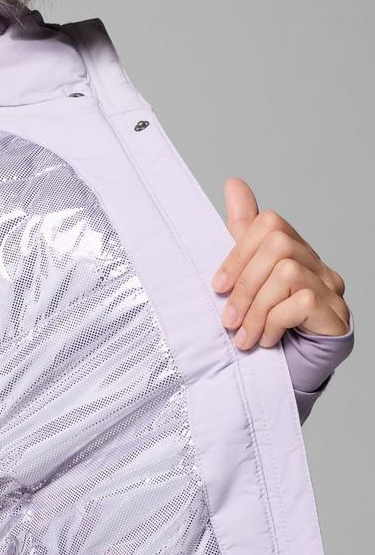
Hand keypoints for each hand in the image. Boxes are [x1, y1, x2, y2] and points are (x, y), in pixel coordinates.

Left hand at [211, 178, 349, 349]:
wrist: (289, 371)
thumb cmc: (264, 322)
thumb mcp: (244, 278)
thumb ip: (242, 233)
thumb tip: (233, 183)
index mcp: (290, 251)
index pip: (268, 225)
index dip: (238, 253)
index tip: (218, 287)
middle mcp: (314, 263)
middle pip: (277, 246)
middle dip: (245, 285)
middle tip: (229, 320)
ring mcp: (329, 286)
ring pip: (287, 273)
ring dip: (257, 309)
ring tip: (244, 337)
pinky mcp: (336, 313)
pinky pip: (302, 300)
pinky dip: (275, 321)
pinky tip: (267, 339)